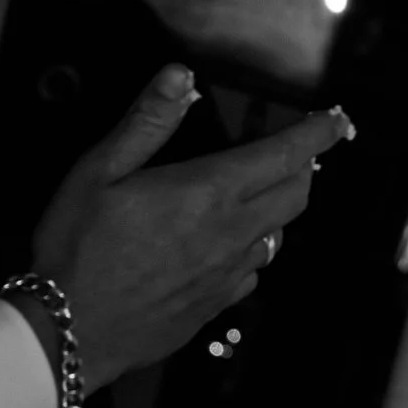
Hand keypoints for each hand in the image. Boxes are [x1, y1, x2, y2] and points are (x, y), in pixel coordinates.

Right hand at [30, 81, 352, 391]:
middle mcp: (229, 236)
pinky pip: (252, 272)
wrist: (70, 331)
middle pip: (295, 196)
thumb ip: (148, 122)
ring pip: (276, 236)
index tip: (337, 121)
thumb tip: (180, 75)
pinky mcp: (215, 307)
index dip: (316, 135)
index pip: (283, 156)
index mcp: (206, 194)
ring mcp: (226, 277)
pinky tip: (230, 245)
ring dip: (276, 208)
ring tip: (260, 191)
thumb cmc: (76, 248)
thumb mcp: (99, 170)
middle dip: (303, 167)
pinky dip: (253, 249)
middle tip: (297, 150)